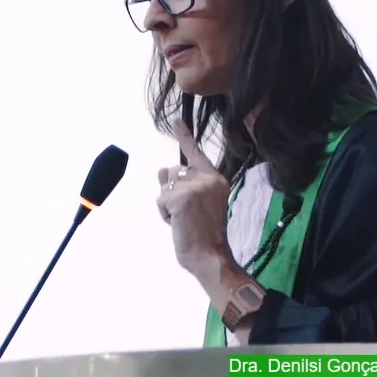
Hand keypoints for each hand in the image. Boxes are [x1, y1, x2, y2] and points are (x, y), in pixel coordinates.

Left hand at [156, 120, 234, 276]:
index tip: (176, 121)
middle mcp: (207, 178)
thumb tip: (162, 169)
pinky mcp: (180, 197)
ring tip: (183, 219)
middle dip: (172, 191)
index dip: (184, 136)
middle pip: (172, 172)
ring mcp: (194, 186)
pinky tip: (178, 224)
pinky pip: (160, 200)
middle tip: (187, 214)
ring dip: (167, 203)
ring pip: (164, 185)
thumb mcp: (200, 203)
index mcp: (216, 179)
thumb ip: (185, 184)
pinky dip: (164, 214)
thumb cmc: (206, 234)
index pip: (196, 154)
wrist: (211, 255)